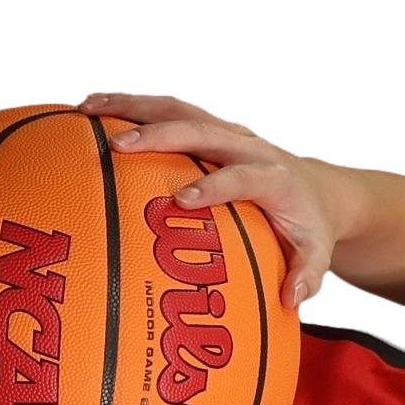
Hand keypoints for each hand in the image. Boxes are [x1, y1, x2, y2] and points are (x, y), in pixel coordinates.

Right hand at [74, 86, 347, 308]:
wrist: (316, 187)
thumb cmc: (308, 225)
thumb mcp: (315, 253)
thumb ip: (307, 275)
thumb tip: (290, 299)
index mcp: (272, 176)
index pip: (242, 176)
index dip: (214, 185)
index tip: (182, 199)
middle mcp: (247, 145)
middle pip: (202, 130)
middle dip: (160, 136)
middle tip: (118, 147)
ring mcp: (225, 131)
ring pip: (178, 108)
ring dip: (132, 107)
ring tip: (87, 110)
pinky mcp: (209, 126)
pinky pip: (168, 109)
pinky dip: (130, 105)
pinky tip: (91, 110)